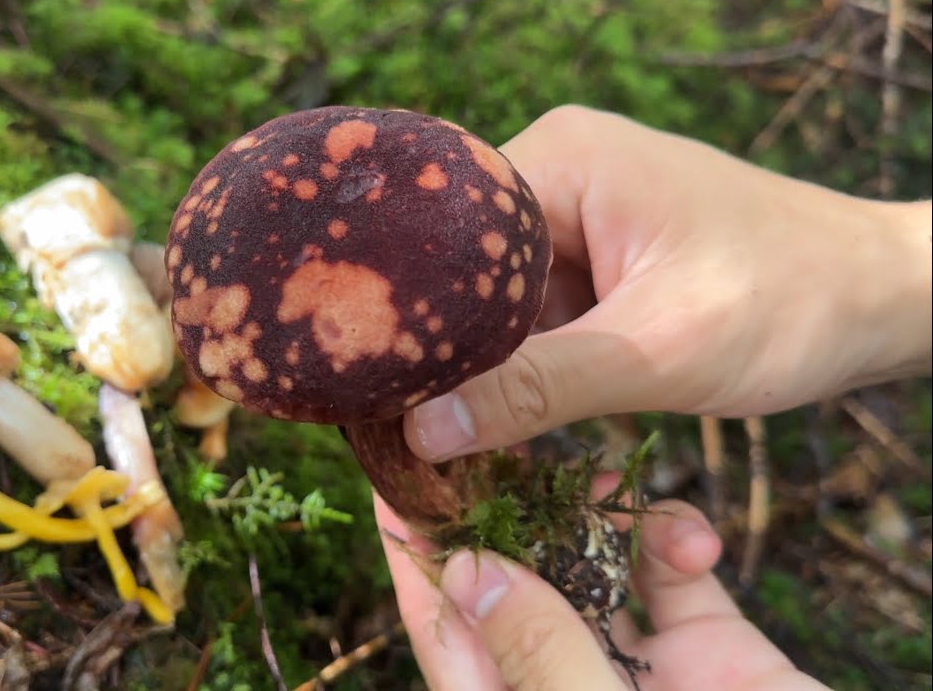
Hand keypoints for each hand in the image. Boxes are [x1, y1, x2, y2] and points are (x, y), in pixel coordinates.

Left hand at [377, 487, 829, 690]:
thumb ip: (539, 655)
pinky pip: (674, 577)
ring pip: (592, 572)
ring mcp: (644, 673)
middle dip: (504, 517)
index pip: (447, 637)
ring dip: (591, 521)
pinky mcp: (713, 654)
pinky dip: (673, 540)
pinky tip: (688, 536)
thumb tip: (467, 574)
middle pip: (513, 593)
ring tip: (597, 480)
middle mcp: (572, 689)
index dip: (417, 562)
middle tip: (492, 440)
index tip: (393, 485)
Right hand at [403, 106, 931, 459]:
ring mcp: (576, 215)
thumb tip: (422, 431)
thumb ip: (537, 388)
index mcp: (561, 159)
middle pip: (460, 268)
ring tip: (454, 425)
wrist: (881, 299)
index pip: (441, 233)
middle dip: (448, 344)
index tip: (380, 385)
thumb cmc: (789, 303)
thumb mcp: (657, 350)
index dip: (408, 311)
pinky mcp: (596, 256)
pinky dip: (528, 361)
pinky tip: (511, 409)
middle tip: (410, 423)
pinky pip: (534, 311)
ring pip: (493, 298)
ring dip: (488, 360)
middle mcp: (557, 172)